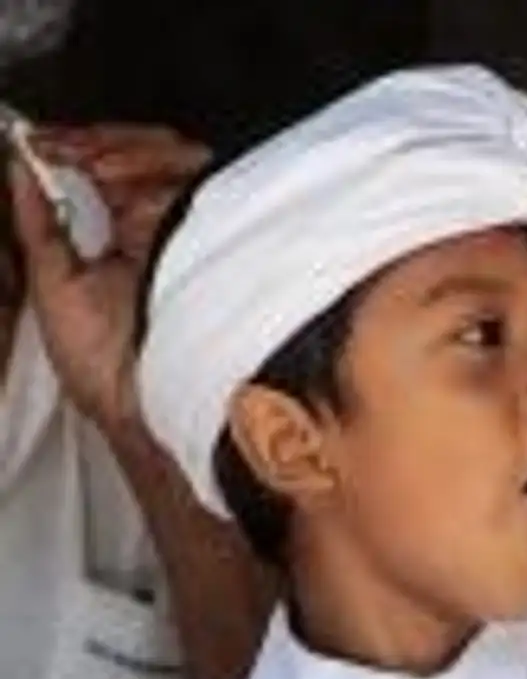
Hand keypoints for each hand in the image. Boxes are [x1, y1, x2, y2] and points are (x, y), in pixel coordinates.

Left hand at [8, 124, 208, 431]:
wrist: (142, 401)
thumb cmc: (104, 366)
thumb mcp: (51, 285)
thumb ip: (37, 224)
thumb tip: (19, 168)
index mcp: (128, 237)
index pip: (110, 171)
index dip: (74, 148)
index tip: (35, 143)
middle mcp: (166, 228)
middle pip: (146, 153)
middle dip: (97, 141)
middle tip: (57, 147)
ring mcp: (196, 228)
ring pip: (174, 156)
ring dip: (124, 148)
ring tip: (87, 162)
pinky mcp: (218, 228)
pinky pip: (198, 175)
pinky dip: (154, 163)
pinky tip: (115, 174)